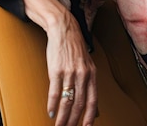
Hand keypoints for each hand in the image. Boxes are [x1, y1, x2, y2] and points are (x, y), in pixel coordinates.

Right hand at [11, 0, 98, 125]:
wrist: (64, 29)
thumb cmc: (74, 48)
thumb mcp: (87, 65)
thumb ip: (90, 85)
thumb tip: (95, 107)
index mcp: (92, 74)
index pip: (93, 100)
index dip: (90, 115)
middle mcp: (83, 74)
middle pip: (80, 103)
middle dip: (75, 120)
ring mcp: (70, 72)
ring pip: (68, 100)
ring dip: (63, 117)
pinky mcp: (56, 70)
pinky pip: (55, 91)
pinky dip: (53, 104)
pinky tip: (51, 112)